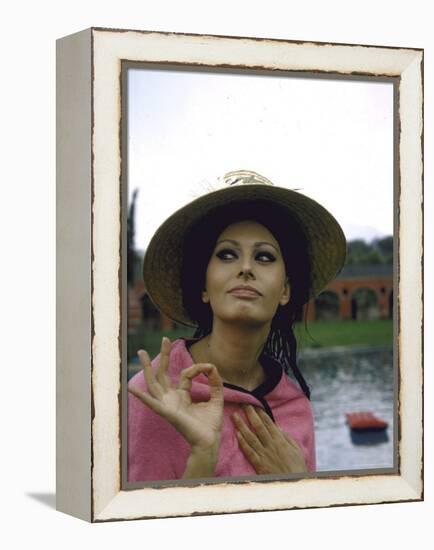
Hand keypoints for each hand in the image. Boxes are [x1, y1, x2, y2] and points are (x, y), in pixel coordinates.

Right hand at [128, 337, 223, 452]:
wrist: (210, 441)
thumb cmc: (211, 424)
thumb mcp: (216, 398)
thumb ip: (215, 382)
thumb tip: (212, 367)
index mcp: (181, 395)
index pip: (184, 374)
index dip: (197, 368)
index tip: (209, 368)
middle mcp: (171, 398)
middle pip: (163, 374)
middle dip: (163, 356)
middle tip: (164, 339)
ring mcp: (167, 404)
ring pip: (154, 383)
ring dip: (147, 368)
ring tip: (141, 353)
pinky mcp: (167, 412)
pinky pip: (152, 403)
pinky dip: (141, 396)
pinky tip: (132, 388)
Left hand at [232, 404, 306, 474]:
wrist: (293, 485)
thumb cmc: (297, 468)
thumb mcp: (296, 450)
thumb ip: (287, 437)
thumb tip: (278, 427)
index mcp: (280, 440)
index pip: (268, 423)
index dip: (260, 413)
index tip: (254, 403)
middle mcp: (271, 445)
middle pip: (258, 426)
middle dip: (250, 414)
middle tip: (242, 403)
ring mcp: (264, 454)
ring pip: (250, 436)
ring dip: (242, 425)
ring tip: (234, 415)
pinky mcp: (258, 464)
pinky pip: (249, 451)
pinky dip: (242, 442)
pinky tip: (236, 434)